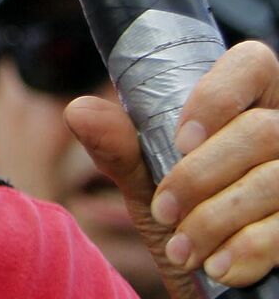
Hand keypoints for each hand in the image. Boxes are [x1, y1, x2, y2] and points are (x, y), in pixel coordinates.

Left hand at [66, 40, 278, 297]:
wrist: (205, 288)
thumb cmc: (182, 222)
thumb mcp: (147, 183)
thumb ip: (120, 148)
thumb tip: (80, 110)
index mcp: (249, 107)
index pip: (252, 63)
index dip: (218, 95)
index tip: (181, 139)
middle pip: (261, 130)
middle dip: (200, 176)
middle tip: (164, 210)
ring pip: (275, 180)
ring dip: (215, 220)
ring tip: (181, 249)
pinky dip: (245, 250)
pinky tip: (217, 266)